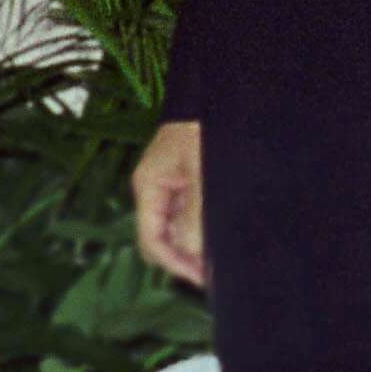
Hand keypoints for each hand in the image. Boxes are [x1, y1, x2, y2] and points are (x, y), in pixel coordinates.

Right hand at [131, 122, 205, 287]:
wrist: (218, 93)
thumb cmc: (205, 127)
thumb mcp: (201, 173)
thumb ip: (196, 215)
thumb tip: (193, 253)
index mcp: (149, 187)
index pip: (151, 239)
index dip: (174, 263)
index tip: (202, 278)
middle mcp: (156, 190)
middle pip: (162, 238)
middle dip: (184, 258)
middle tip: (216, 275)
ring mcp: (172, 186)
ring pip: (178, 229)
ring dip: (196, 246)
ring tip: (221, 260)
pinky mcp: (189, 182)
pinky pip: (190, 215)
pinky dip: (203, 230)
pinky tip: (221, 238)